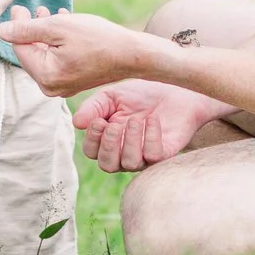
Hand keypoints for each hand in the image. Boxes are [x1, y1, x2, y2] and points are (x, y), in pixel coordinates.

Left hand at [0, 7, 151, 97]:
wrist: (133, 55)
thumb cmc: (98, 39)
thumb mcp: (58, 27)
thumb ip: (26, 30)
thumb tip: (1, 31)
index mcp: (45, 76)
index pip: (20, 49)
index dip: (17, 26)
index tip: (20, 7)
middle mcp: (51, 87)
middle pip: (31, 53)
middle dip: (31, 29)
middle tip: (34, 8)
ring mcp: (64, 86)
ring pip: (45, 55)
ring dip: (44, 33)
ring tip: (49, 13)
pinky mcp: (74, 81)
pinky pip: (58, 61)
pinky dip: (57, 43)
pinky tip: (64, 24)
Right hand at [73, 78, 226, 172]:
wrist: (176, 89)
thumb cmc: (142, 94)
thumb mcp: (112, 95)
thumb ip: (93, 107)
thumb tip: (77, 123)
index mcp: (108, 138)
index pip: (92, 151)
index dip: (92, 140)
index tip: (99, 121)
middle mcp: (124, 151)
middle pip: (107, 165)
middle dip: (108, 146)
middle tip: (114, 126)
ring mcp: (144, 155)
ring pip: (129, 163)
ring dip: (130, 142)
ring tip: (136, 120)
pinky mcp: (164, 154)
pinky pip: (152, 156)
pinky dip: (150, 138)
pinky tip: (152, 120)